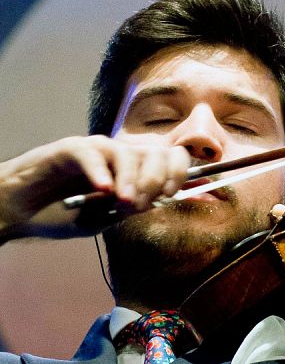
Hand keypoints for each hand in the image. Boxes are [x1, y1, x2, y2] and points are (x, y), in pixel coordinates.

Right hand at [0, 135, 189, 232]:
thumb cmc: (65, 213)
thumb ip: (130, 209)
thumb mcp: (104, 218)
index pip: (172, 158)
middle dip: (155, 180)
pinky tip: (103, 190)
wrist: (23, 211)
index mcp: (137, 170)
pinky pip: (93, 155)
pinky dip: (101, 173)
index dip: (179, 174)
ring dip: (130, 180)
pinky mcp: (71, 149)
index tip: (170, 196)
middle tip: (138, 204)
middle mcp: (122, 155)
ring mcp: (98, 149)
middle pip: (157, 153)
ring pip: (128, 153)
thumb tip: (159, 202)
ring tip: (122, 202)